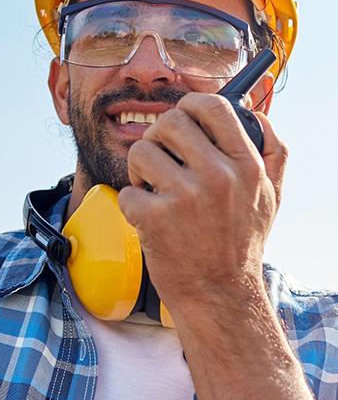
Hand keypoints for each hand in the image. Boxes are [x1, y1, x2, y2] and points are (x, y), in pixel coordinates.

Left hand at [118, 92, 287, 320]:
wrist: (219, 295)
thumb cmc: (241, 243)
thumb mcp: (270, 196)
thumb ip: (272, 152)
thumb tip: (258, 113)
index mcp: (246, 165)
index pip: (213, 106)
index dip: (190, 104)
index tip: (182, 115)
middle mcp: (217, 176)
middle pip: (169, 122)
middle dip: (159, 139)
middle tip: (161, 160)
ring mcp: (184, 197)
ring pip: (141, 151)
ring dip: (140, 170)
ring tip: (153, 189)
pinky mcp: (154, 218)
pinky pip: (128, 190)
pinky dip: (132, 203)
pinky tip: (149, 216)